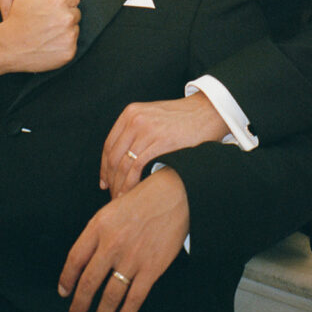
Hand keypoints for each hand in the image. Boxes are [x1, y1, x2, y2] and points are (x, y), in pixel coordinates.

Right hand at [0, 0, 89, 16]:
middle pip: (43, 8)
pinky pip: (5, 7)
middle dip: (49, 17)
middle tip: (52, 23)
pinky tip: (17, 25)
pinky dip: (11, 18)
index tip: (65, 13)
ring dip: (31, 21)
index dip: (64, 9)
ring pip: (24, 11)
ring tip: (37, 28)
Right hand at [0, 0, 80, 85]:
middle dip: (64, 15)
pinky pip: (73, 44)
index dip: (61, 3)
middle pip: (76, 13)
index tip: (50, 9)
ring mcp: (69, 36)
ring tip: (47, 32)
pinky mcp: (69, 52)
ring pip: (75, 29)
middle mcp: (66, 18)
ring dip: (65, 30)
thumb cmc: (16, 20)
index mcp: (58, 1)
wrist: (8, 47)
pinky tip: (49, 42)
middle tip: (47, 21)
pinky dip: (64, 45)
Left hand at [58, 169, 188, 311]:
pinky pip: (134, 298)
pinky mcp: (151, 268)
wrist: (174, 194)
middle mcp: (112, 243)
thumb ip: (98, 233)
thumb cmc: (142, 200)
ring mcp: (132, 257)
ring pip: (110, 295)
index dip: (67, 279)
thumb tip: (85, 261)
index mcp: (99, 226)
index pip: (75, 258)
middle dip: (79, 306)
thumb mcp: (112, 208)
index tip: (64, 293)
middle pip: (89, 282)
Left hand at [100, 92, 227, 196]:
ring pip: (122, 164)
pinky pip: (136, 167)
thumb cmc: (181, 119)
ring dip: (119, 185)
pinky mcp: (159, 142)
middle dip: (111, 180)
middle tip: (113, 195)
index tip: (105, 182)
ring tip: (121, 199)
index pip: (109, 145)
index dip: (104, 167)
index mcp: (131, 113)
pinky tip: (131, 194)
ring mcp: (146, 130)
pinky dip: (130, 184)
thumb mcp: (152, 117)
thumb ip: (136, 131)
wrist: (206, 112)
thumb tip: (122, 158)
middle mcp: (135, 119)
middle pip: (113, 156)